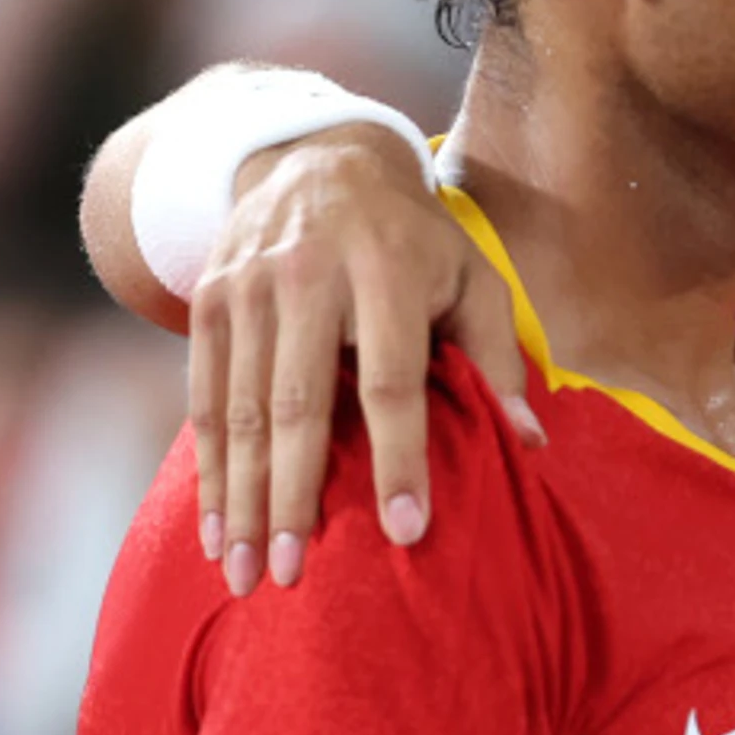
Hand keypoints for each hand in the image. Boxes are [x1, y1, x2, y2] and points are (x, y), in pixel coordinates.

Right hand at [187, 128, 539, 591]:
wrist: (318, 158)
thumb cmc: (415, 240)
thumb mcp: (473, 277)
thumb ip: (499, 357)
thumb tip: (531, 443)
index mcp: (386, 274)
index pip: (390, 381)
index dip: (398, 459)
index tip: (405, 532)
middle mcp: (307, 278)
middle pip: (297, 404)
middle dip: (293, 497)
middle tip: (291, 576)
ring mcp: (248, 288)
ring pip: (238, 410)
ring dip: (240, 499)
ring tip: (245, 574)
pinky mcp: (208, 300)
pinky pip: (203, 397)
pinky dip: (208, 469)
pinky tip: (216, 528)